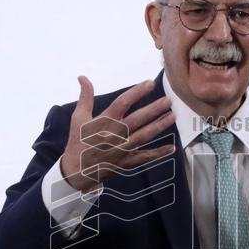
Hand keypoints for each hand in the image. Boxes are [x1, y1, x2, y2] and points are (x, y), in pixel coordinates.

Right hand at [59, 76, 175, 191]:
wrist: (76, 171)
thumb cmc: (78, 142)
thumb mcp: (78, 118)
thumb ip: (85, 97)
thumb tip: (82, 77)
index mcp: (104, 121)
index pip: (123, 102)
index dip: (137, 92)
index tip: (150, 83)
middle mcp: (114, 134)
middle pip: (138, 119)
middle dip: (154, 109)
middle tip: (169, 101)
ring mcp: (121, 149)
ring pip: (144, 136)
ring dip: (160, 126)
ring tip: (173, 116)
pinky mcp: (126, 162)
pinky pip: (145, 157)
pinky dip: (159, 153)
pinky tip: (172, 147)